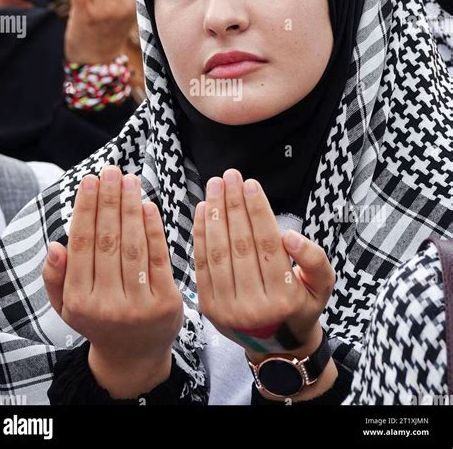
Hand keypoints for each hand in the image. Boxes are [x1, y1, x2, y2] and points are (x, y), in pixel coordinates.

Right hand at [42, 166, 182, 397]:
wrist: (135, 355)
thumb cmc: (99, 320)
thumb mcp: (67, 306)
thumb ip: (56, 278)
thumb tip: (55, 245)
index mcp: (79, 301)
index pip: (81, 245)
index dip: (86, 209)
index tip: (90, 181)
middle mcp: (106, 304)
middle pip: (108, 241)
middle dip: (109, 201)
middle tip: (112, 171)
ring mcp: (138, 305)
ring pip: (133, 246)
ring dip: (131, 208)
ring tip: (130, 180)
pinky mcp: (166, 302)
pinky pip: (158, 258)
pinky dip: (153, 229)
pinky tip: (149, 205)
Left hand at [193, 169, 335, 394]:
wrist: (276, 346)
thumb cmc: (300, 305)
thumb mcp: (321, 286)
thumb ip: (314, 259)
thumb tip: (290, 237)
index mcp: (284, 298)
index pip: (268, 244)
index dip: (257, 210)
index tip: (250, 183)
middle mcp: (254, 306)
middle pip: (241, 244)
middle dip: (233, 205)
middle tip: (230, 176)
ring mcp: (227, 309)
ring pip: (219, 252)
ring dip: (215, 214)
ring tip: (215, 186)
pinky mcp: (208, 306)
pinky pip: (203, 264)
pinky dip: (201, 234)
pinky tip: (203, 210)